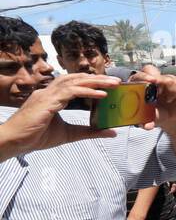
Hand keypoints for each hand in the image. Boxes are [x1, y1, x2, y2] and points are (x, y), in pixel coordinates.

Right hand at [0, 73, 120, 157]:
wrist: (15, 141)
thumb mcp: (70, 134)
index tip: (109, 84)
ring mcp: (47, 94)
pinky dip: (87, 91)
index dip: (91, 82)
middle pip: (76, 79)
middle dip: (97, 78)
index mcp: (53, 97)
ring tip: (113, 84)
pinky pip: (70, 92)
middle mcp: (49, 92)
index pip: (75, 83)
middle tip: (116, 80)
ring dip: (95, 82)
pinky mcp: (47, 101)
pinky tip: (101, 95)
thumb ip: (91, 132)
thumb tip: (112, 132)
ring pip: (75, 82)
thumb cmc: (36, 137)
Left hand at [134, 65, 175, 126]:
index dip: (144, 77)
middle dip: (159, 80)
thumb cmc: (156, 116)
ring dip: (171, 92)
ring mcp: (162, 80)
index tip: (152, 82)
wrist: (170, 117)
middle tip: (162, 90)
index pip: (139, 76)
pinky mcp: (174, 81)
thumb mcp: (151, 119)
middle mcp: (149, 80)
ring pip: (169, 79)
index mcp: (138, 87)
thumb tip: (147, 126)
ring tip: (169, 100)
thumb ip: (148, 121)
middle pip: (152, 70)